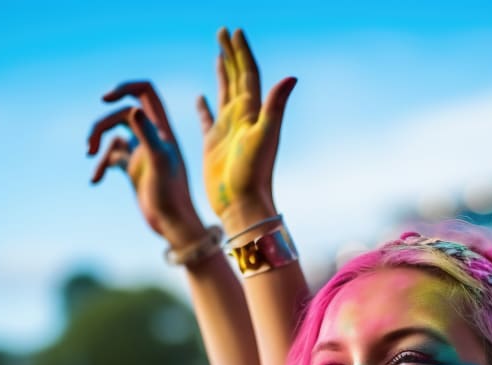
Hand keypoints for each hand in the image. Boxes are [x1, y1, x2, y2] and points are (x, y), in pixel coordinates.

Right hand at [87, 82, 207, 249]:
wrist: (174, 225)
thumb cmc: (171, 196)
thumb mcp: (159, 163)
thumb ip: (148, 135)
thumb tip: (133, 109)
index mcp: (162, 129)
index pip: (146, 92)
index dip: (124, 88)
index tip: (104, 99)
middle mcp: (152, 137)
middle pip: (121, 114)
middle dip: (101, 125)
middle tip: (90, 147)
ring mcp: (142, 153)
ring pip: (114, 134)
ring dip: (97, 141)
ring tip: (89, 156)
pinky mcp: (134, 169)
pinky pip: (112, 157)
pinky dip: (101, 165)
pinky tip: (95, 180)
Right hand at [199, 28, 296, 231]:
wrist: (243, 206)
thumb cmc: (253, 175)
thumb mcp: (264, 137)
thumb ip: (275, 106)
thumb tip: (291, 77)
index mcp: (253, 112)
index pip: (248, 74)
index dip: (242, 52)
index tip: (235, 30)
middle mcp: (242, 118)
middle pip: (237, 78)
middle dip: (231, 54)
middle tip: (223, 32)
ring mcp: (228, 131)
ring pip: (224, 94)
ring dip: (222, 74)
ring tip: (218, 55)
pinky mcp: (214, 145)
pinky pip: (208, 119)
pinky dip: (204, 106)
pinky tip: (201, 97)